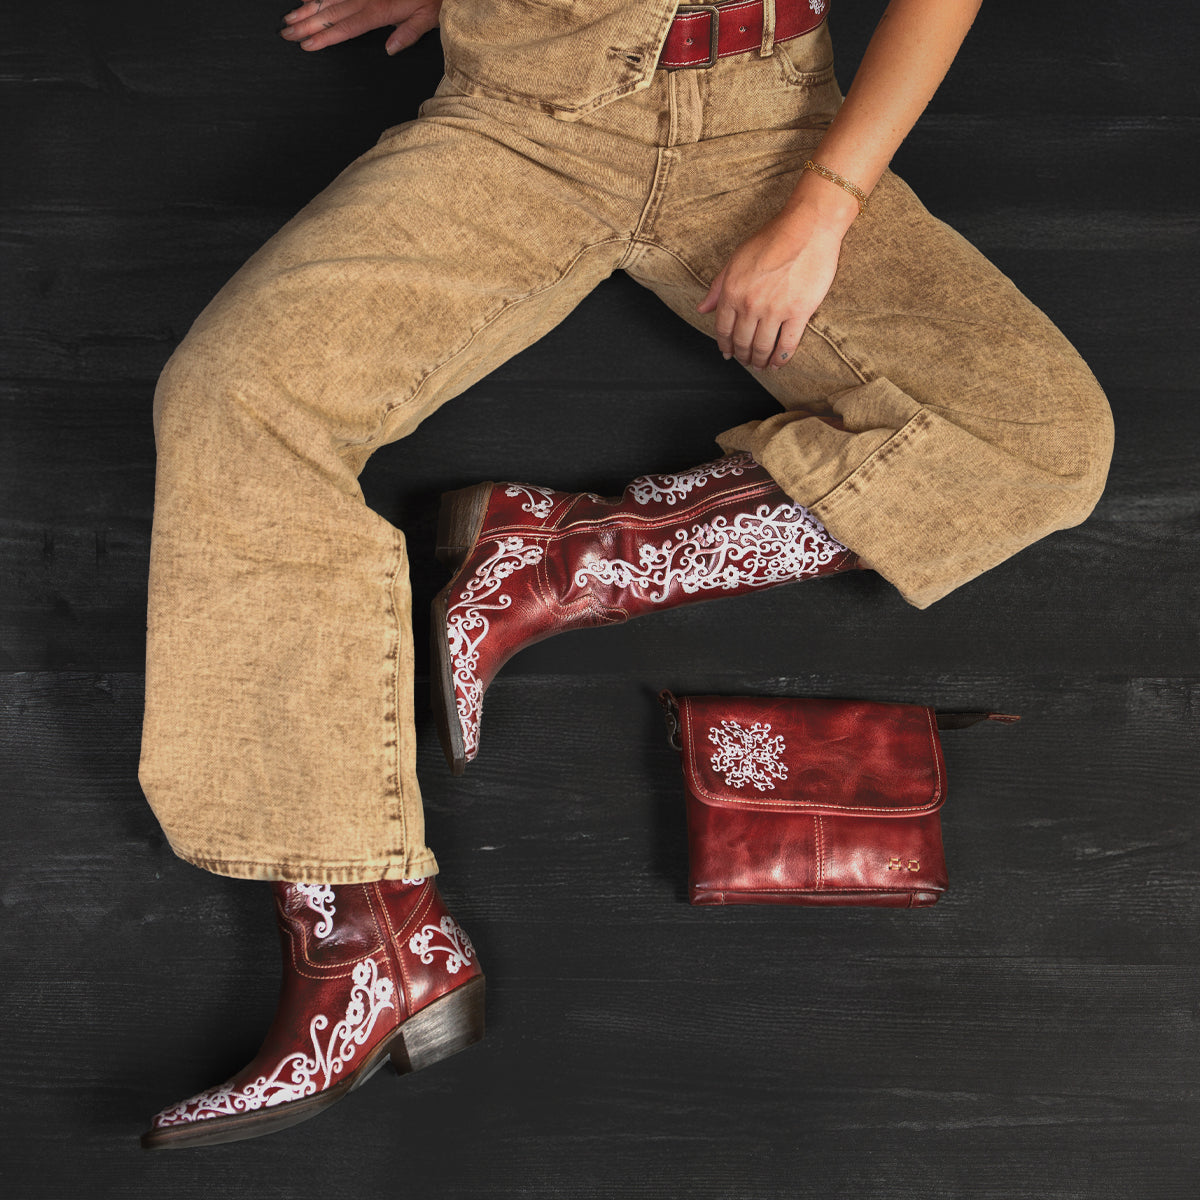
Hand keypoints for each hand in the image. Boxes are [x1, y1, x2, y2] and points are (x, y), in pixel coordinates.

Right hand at [280, 0, 441, 54]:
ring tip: (290, 18)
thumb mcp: (428, 18)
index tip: (307, 45)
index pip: (346, 28)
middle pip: (331, 13)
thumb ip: (408, 34)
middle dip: (306, 24)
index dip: (325, 37)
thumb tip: (389, 49)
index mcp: (380, 10)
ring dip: (307, 8)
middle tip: (287, 34)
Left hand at [697, 172, 857, 370]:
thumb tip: (702, 308)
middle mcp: (750, 304)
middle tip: (746, 361)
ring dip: (759, 360)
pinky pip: (787, 344)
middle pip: (742, 341)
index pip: (723, 328)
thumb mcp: (736, 258)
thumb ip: (718, 286)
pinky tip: (777, 363)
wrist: (808, 227)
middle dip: (742, 355)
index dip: (724, 345)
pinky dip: (781, 358)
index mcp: (732, 291)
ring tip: (760, 365)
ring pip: (762, 347)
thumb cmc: (772, 237)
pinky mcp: (799, 312)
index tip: (728, 354)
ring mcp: (775, 310)